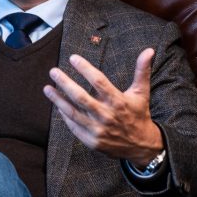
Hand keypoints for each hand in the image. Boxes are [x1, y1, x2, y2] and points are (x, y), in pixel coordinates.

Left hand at [43, 48, 163, 166]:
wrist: (141, 146)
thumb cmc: (139, 114)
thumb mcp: (142, 93)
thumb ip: (142, 71)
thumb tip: (149, 50)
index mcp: (118, 101)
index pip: (99, 81)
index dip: (85, 69)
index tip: (73, 58)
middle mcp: (107, 116)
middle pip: (81, 97)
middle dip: (65, 83)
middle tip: (53, 71)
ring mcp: (98, 130)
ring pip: (73, 112)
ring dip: (58, 100)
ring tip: (47, 88)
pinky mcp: (92, 141)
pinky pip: (73, 126)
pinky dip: (64, 115)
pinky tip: (57, 104)